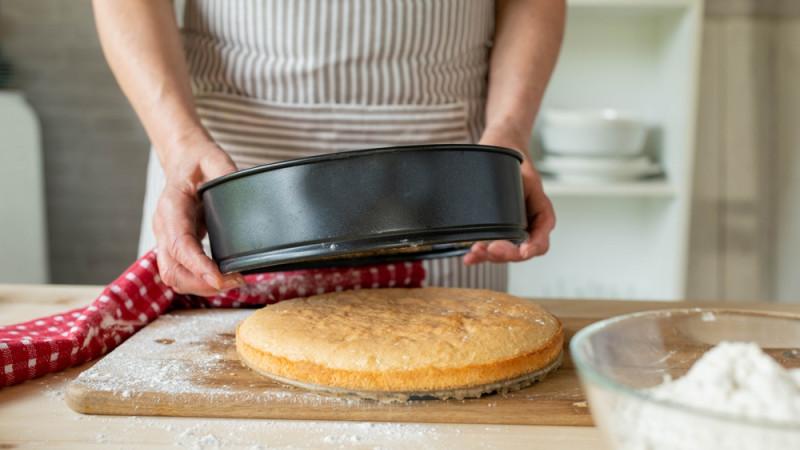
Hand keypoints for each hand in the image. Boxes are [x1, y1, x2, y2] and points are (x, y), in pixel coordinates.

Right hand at [153, 140, 245, 294]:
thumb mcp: (214, 158)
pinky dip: (199, 281)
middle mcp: (163, 226)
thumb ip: (225, 173)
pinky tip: (222, 278)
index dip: (198, 266)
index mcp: (171, 205)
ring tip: (233, 282)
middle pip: (172, 269)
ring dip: (200, 286)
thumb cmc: (198, 161)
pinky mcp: (173, 245)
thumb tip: (243, 191)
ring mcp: (166, 238)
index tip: (219, 279)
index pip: (179, 243)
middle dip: (202, 283)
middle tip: (236, 282)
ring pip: (173, 275)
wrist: (183, 160)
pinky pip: (180, 271)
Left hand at [463, 126, 555, 264]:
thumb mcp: (513, 166)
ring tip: (475, 252)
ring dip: (491, 256)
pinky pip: (491, 247)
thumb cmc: (510, 156)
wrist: (501, 145)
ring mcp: (512, 228)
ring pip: (506, 252)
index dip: (534, 245)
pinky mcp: (496, 230)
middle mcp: (528, 222)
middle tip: (490, 248)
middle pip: (523, 249)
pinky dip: (480, 255)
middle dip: (506, 253)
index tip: (523, 250)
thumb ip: (508, 182)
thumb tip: (494, 202)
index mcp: (540, 209)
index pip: (542, 234)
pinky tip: (468, 258)